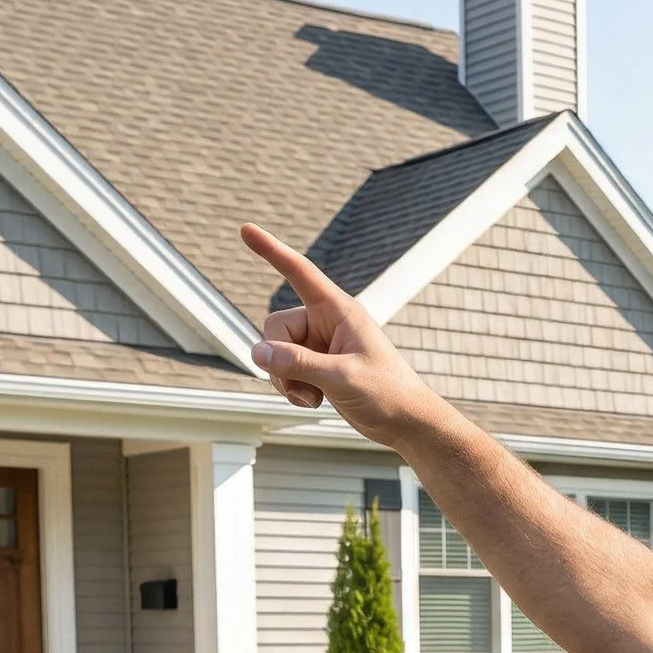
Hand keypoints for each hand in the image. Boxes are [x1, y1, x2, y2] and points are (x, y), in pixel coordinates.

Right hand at [240, 224, 450, 447]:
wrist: (407, 423)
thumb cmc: (388, 394)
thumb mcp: (341, 378)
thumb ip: (298, 364)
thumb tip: (258, 353)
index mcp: (340, 311)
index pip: (299, 272)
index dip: (272, 250)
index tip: (245, 229)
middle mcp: (327, 322)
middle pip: (276, 329)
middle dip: (279, 361)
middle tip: (302, 388)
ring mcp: (321, 345)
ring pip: (276, 353)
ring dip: (286, 379)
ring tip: (313, 398)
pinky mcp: (318, 365)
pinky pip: (285, 369)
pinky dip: (292, 387)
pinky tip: (313, 401)